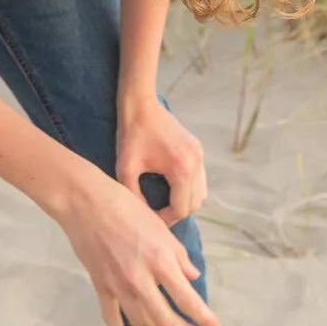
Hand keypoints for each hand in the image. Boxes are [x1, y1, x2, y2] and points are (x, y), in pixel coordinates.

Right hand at [52, 170, 219, 325]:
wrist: (85, 203)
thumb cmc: (126, 207)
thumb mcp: (160, 226)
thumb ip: (178, 255)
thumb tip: (193, 277)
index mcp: (160, 260)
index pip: (186, 298)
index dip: (202, 316)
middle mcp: (140, 278)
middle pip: (165, 316)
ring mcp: (118, 285)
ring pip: (141, 320)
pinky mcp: (101, 286)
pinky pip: (110, 316)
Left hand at [117, 96, 207, 226]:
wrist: (141, 105)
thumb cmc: (130, 136)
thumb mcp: (126, 169)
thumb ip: (135, 197)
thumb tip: (144, 217)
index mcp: (181, 168)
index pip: (181, 209)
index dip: (165, 220)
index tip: (148, 220)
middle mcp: (196, 162)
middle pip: (194, 204)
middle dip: (175, 213)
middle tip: (155, 214)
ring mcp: (199, 155)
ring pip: (200, 193)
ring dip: (184, 201)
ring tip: (162, 202)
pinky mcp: (198, 149)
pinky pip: (199, 179)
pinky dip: (188, 188)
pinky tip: (169, 187)